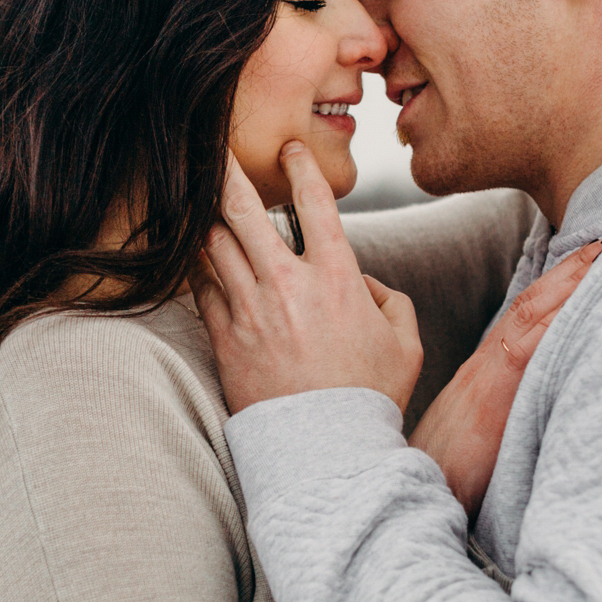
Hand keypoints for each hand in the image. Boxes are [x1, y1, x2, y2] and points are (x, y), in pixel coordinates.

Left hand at [197, 145, 422, 415]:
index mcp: (337, 278)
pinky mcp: (225, 339)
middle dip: (226, 170)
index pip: (315, 203)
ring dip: (207, 216)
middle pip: (244, 208)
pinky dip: (198, 266)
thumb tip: (365, 281)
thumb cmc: (371, 400)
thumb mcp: (407, 345)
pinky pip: (201, 287)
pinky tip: (194, 256)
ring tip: (200, 199)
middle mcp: (288, 285)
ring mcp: (251, 311)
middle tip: (216, 147)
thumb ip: (392, 301)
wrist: (327, 453)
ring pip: (214, 243)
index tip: (290, 150)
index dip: (300, 167)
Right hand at [411, 239, 601, 516]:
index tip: (582, 261)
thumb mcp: (474, 435)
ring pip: (531, 314)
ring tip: (601, 252)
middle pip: (529, 304)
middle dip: (566, 270)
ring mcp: (488, 376)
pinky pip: (529, 345)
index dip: (550, 287)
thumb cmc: (444, 473)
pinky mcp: (494, 395)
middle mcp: (485, 365)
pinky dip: (557, 316)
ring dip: (568, 281)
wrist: (412, 491)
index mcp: (483, 373)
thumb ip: (498, 414)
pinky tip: (583, 297)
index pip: (520, 317)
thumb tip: (523, 410)